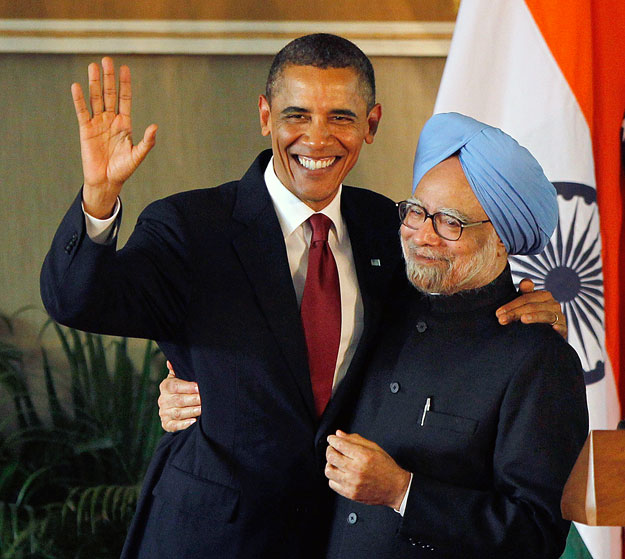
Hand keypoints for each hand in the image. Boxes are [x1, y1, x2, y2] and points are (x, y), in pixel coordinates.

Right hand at [72, 57, 157, 217]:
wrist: (106, 181)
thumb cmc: (123, 169)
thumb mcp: (138, 155)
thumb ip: (147, 141)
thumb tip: (155, 126)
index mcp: (125, 124)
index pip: (125, 99)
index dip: (125, 84)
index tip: (125, 68)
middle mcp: (111, 120)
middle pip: (109, 94)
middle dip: (109, 78)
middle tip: (107, 60)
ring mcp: (97, 123)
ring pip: (95, 99)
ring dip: (94, 83)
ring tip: (92, 66)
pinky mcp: (85, 130)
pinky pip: (82, 112)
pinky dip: (79, 100)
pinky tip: (77, 86)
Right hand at [158, 361, 201, 431]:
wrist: (174, 406)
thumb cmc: (181, 388)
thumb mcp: (178, 377)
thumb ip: (177, 369)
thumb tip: (170, 361)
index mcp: (165, 386)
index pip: (174, 386)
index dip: (187, 387)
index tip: (198, 387)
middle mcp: (163, 400)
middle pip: (178, 400)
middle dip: (193, 400)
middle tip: (205, 399)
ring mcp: (164, 413)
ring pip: (178, 413)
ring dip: (191, 411)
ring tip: (202, 410)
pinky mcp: (166, 424)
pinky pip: (174, 426)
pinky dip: (184, 424)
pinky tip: (193, 422)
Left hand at [325, 431, 410, 509]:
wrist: (395, 488)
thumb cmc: (386, 467)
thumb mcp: (374, 448)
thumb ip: (355, 439)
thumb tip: (339, 434)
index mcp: (363, 456)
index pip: (339, 444)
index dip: (332, 439)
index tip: (331, 439)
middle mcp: (356, 470)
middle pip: (331, 456)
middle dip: (329, 449)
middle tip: (333, 448)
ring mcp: (352, 483)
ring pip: (328, 471)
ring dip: (330, 464)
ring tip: (337, 462)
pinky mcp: (350, 494)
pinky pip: (332, 484)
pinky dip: (333, 477)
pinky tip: (340, 473)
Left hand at [495, 278, 566, 337]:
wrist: (548, 334)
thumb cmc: (534, 316)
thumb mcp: (526, 304)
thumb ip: (524, 293)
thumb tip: (525, 282)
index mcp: (543, 296)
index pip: (525, 298)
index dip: (511, 305)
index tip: (498, 313)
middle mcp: (553, 304)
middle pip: (532, 306)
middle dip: (515, 313)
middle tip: (501, 320)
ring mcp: (559, 316)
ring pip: (545, 315)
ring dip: (533, 317)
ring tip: (522, 320)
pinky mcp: (564, 329)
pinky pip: (562, 327)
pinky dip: (558, 327)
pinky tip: (553, 328)